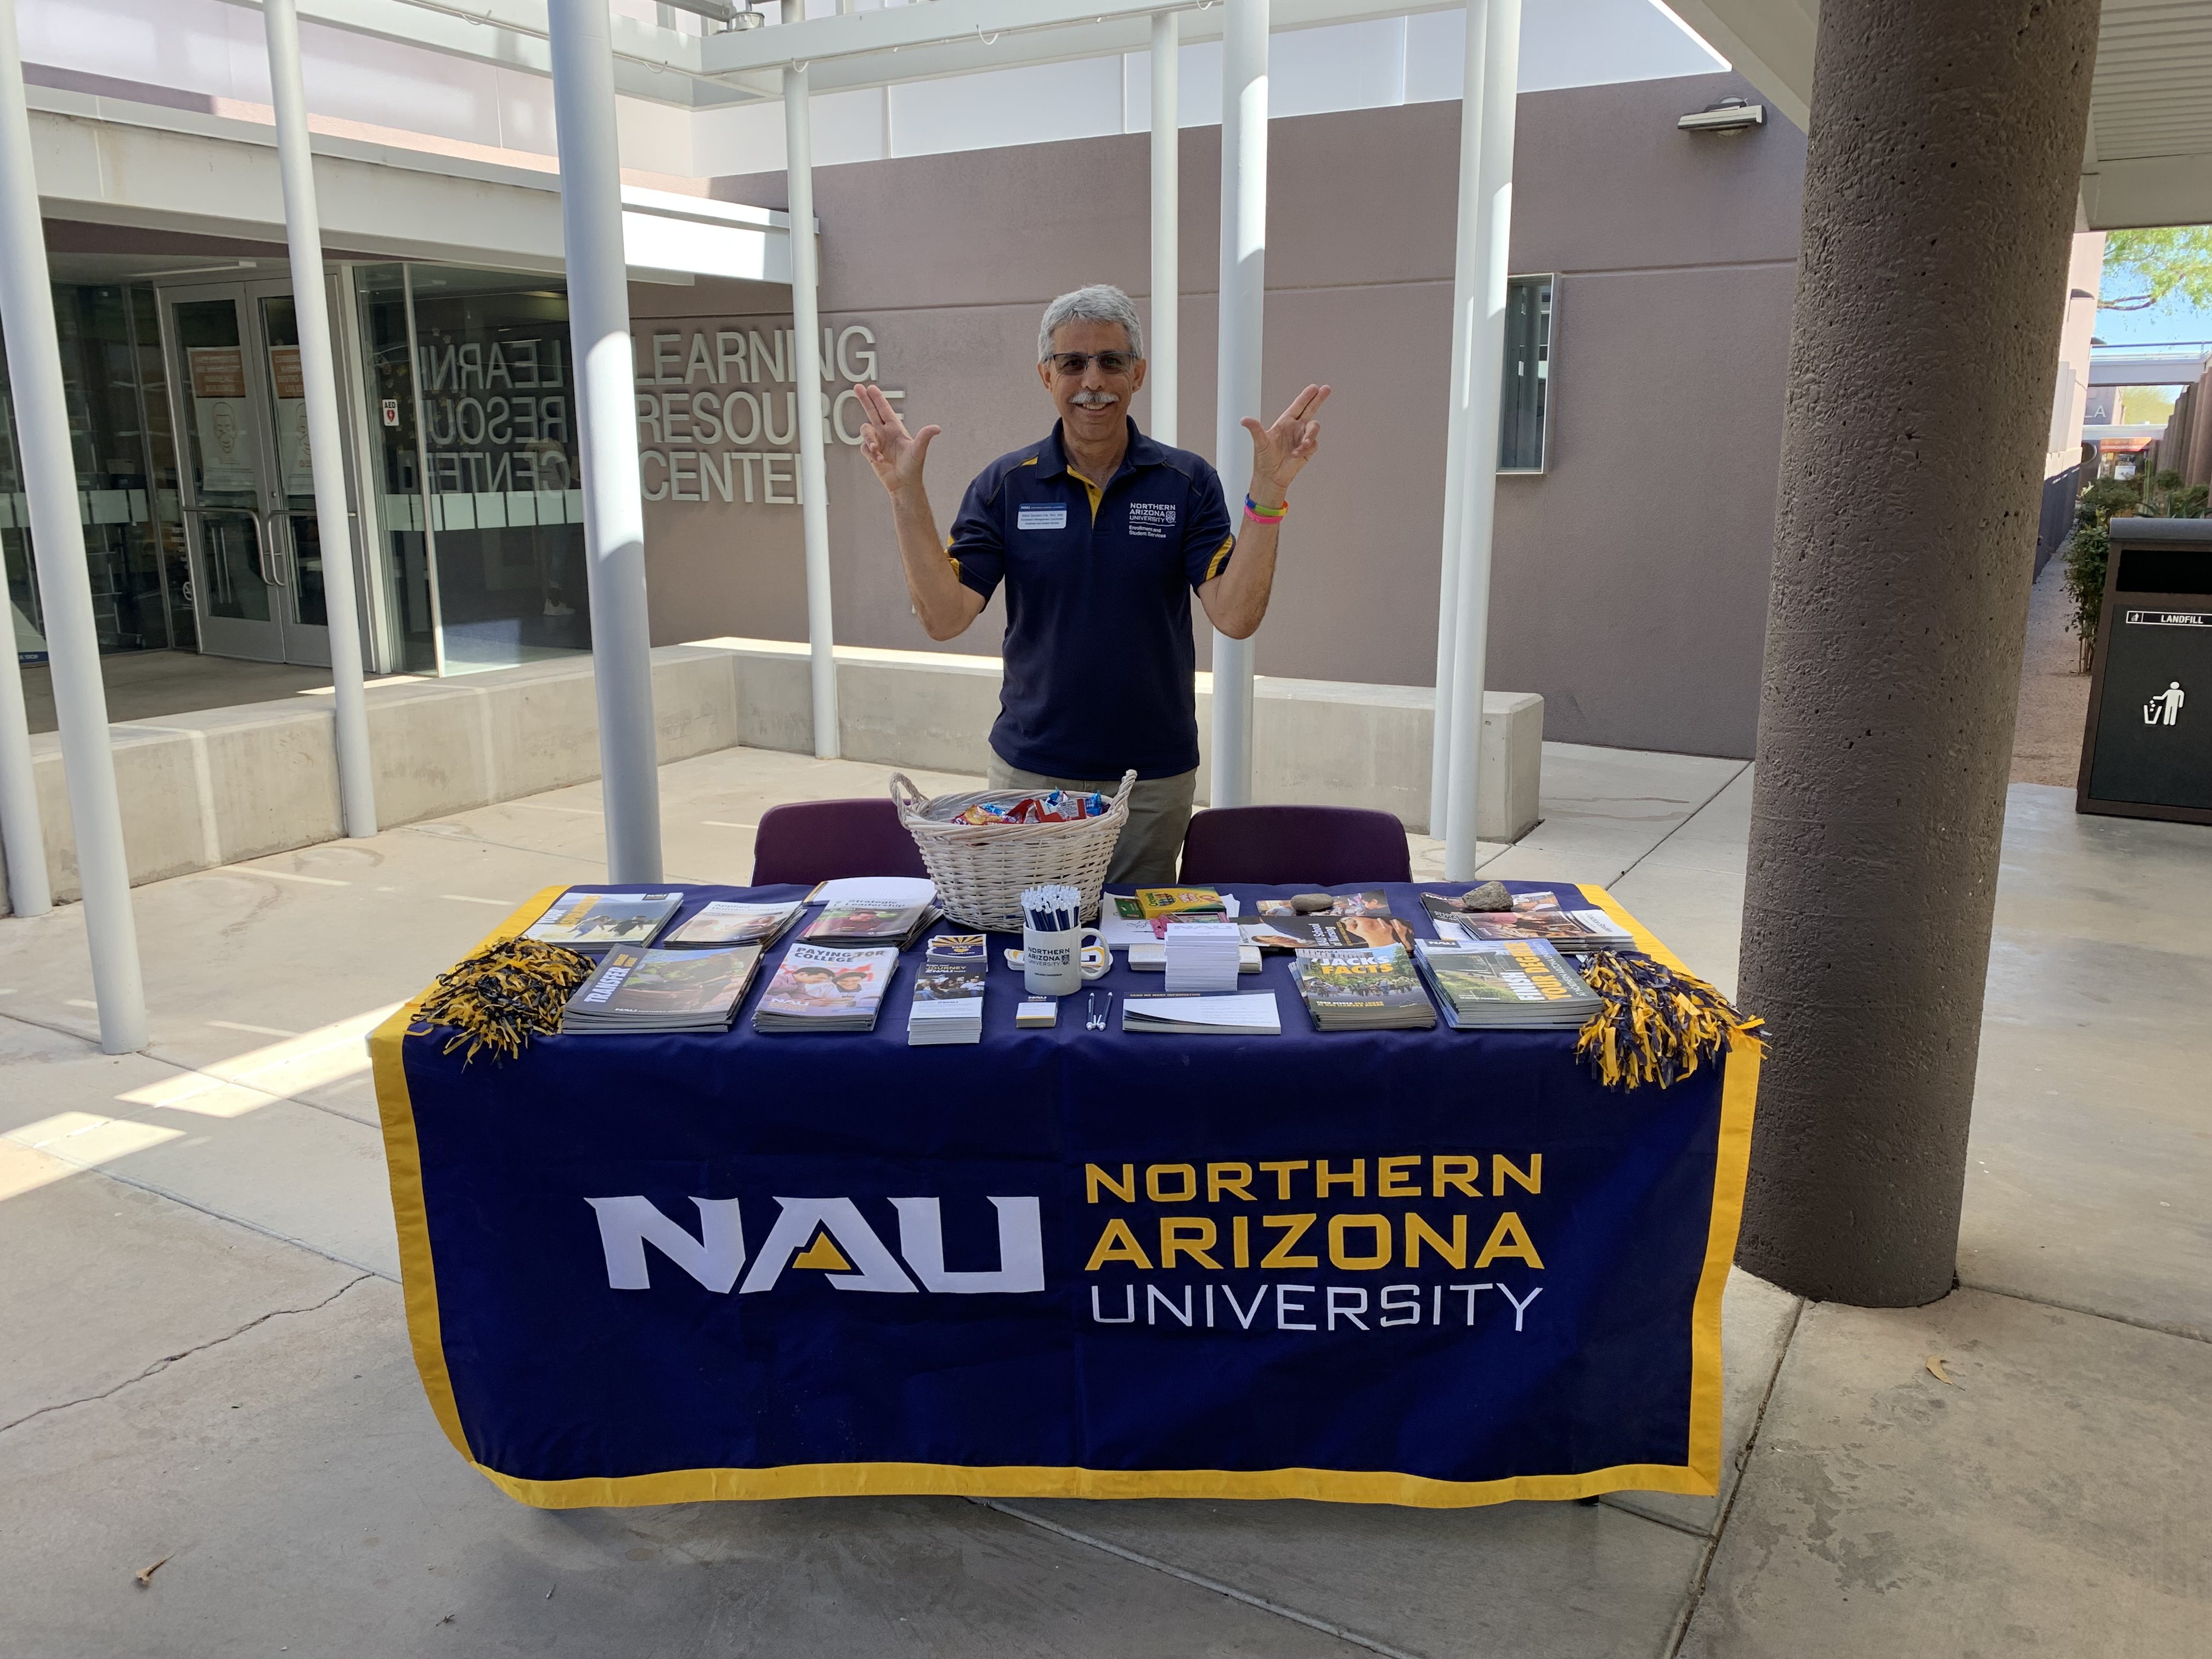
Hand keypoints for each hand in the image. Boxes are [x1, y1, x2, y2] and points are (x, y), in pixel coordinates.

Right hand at [856, 383, 939, 498]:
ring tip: (877, 450)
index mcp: (896, 429)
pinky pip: (864, 448)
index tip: (870, 387)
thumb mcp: (919, 451)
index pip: (884, 409)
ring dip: (869, 439)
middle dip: (865, 400)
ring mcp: (878, 442)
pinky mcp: (872, 453)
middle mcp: (885, 433)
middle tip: (857, 388)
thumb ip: (924, 437)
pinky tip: (879, 460)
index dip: (878, 398)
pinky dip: (870, 453)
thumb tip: (937, 428)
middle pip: (871, 412)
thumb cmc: (913, 467)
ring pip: (865, 432)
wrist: (904, 484)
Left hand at [1240, 384, 1329, 508]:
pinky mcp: (1308, 450)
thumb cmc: (1264, 459)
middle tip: (1326, 389)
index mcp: (1285, 422)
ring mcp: (1302, 437)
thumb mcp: (1260, 442)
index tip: (1314, 387)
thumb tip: (1244, 420)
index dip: (1306, 397)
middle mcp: (1296, 428)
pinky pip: (1313, 444)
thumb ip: (1255, 429)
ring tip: (1301, 445)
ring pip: (1314, 428)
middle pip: (1311, 409)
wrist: (1271, 476)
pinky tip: (1296, 455)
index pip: (1298, 406)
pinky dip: (1306, 449)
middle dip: (1318, 399)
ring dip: (1309, 435)